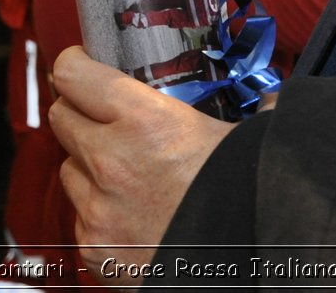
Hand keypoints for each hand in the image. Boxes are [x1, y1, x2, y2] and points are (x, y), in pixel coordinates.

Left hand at [49, 47, 239, 280]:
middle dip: (79, 113)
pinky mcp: (93, 247)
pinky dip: (99, 213)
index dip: (75, 64)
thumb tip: (274, 98)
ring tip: (131, 177)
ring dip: (89, 167)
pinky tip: (135, 216)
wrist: (248, 272)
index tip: (82, 63)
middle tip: (105, 118)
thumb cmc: (249, 206)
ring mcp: (97, 208)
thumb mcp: (245, 142)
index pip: (73, 75)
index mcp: (146, 121)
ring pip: (69, 168)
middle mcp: (110, 161)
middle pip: (61, 116)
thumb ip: (249, 109)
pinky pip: (80, 216)